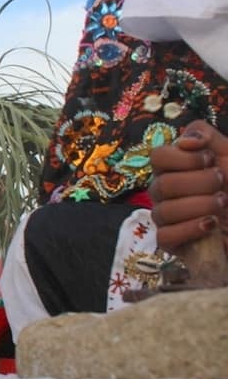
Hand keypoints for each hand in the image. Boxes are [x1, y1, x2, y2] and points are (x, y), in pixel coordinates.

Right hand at [148, 120, 227, 249]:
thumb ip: (206, 136)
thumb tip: (186, 140)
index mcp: (174, 169)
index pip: (158, 157)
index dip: (182, 158)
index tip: (210, 160)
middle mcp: (165, 192)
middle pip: (161, 184)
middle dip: (198, 183)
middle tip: (222, 182)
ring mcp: (166, 218)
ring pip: (164, 211)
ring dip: (198, 206)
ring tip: (223, 204)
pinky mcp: (171, 243)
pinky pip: (165, 236)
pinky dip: (190, 229)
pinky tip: (211, 225)